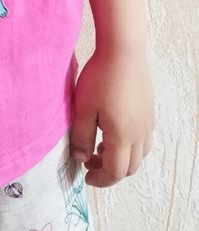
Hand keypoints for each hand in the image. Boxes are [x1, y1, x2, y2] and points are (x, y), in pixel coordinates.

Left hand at [70, 46, 154, 186]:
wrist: (123, 51)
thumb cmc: (100, 78)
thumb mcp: (83, 108)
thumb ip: (80, 136)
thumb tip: (80, 158)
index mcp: (122, 136)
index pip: (115, 171)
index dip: (100, 179)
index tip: (85, 175)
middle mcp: (140, 133)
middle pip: (130, 167)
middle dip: (110, 171)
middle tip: (89, 161)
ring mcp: (147, 121)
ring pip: (139, 154)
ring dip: (121, 158)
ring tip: (100, 146)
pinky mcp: (149, 109)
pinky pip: (144, 138)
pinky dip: (130, 144)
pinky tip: (114, 129)